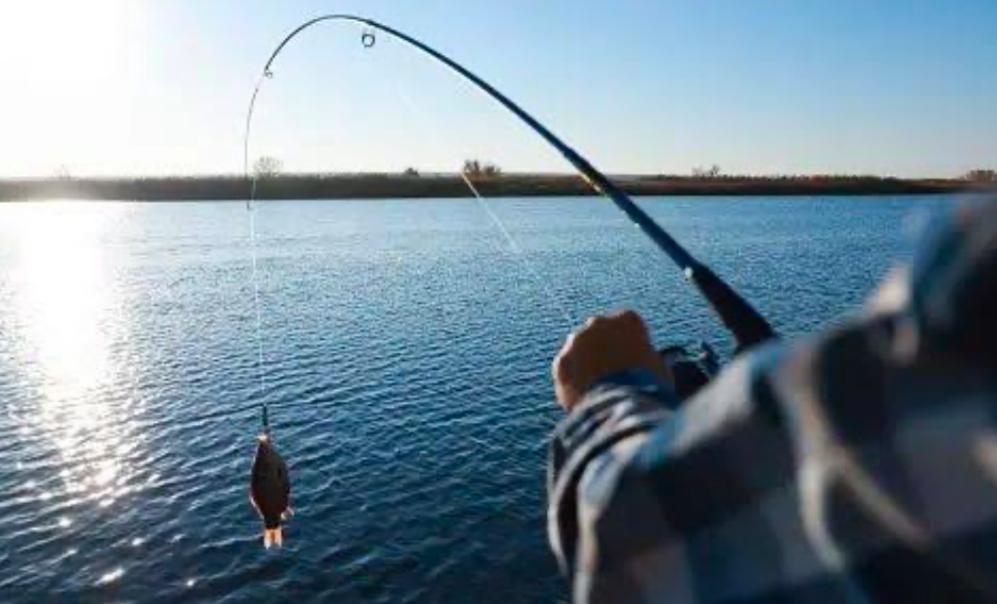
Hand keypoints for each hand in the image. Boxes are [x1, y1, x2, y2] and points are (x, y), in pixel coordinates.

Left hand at [551, 309, 672, 410]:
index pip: (627, 325)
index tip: (632, 358)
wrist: (623, 404)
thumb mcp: (660, 369)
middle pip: (598, 335)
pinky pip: (567, 373)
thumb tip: (650, 369)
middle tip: (611, 373)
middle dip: (603, 350)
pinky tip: (584, 397)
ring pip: (579, 352)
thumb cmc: (649, 385)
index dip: (630, 344)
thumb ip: (649, 361)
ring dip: (585, 366)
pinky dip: (573, 384)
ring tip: (597, 389)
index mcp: (628, 319)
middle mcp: (599, 323)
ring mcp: (577, 341)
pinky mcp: (562, 362)